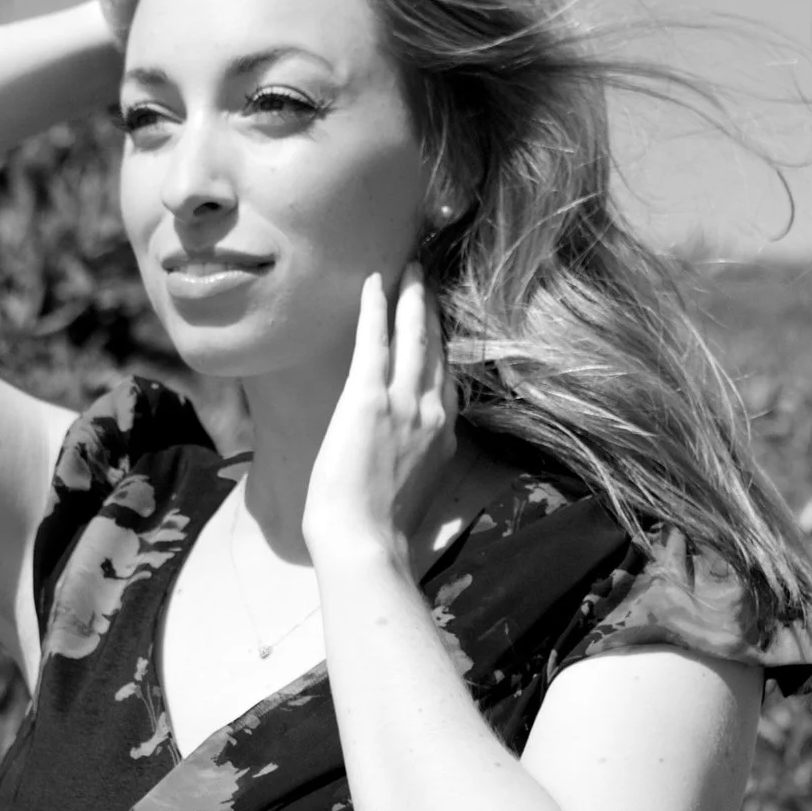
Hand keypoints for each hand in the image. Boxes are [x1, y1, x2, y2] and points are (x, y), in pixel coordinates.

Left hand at [301, 261, 460, 572]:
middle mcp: (432, 412)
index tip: (439, 321)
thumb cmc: (380, 527)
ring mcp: (403, 402)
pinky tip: (375, 281)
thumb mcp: (416, 485)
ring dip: (411, 298)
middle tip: (425, 277)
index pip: (446, 378)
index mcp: (443, 434)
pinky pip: (375, 341)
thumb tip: (410, 446)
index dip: (443, 344)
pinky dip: (376, 308)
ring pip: (414, 337)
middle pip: (436, 349)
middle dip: (431, 311)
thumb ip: (420, 454)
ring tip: (409, 269)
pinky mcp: (369, 398)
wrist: (365, 541)